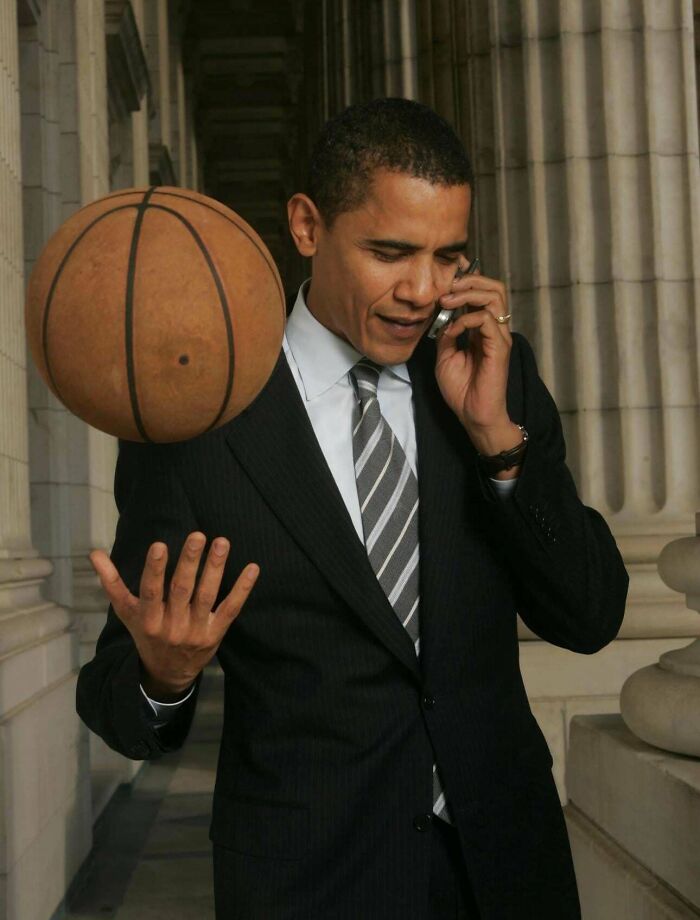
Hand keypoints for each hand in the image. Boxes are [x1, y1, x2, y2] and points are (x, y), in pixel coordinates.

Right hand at [89, 533, 258, 697]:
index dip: (154, 570)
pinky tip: (252, 568)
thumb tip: (94, 553)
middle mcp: (172, 626)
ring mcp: (196, 631)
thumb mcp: (127, 612)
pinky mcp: (216, 633)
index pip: (151, 592)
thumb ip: (112, 582)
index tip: (159, 545)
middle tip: (198, 535)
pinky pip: (231, 609)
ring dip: (215, 568)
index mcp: (148, 619)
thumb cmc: (146, 634)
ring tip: (222, 542)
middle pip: (182, 590)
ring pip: (207, 596)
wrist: (168, 673)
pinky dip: (243, 589)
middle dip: (190, 562)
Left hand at [434, 257, 520, 458]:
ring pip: (494, 297)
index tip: (444, 280)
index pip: (481, 293)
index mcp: (482, 329)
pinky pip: (487, 320)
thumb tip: (441, 316)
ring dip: (468, 294)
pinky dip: (467, 319)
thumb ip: (445, 334)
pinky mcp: (499, 348)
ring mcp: (499, 337)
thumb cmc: (462, 390)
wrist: (473, 415)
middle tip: (446, 287)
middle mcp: (494, 329)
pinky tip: (453, 329)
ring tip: (447, 300)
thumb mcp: (444, 357)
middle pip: (493, 287)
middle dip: (469, 280)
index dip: (466, 281)